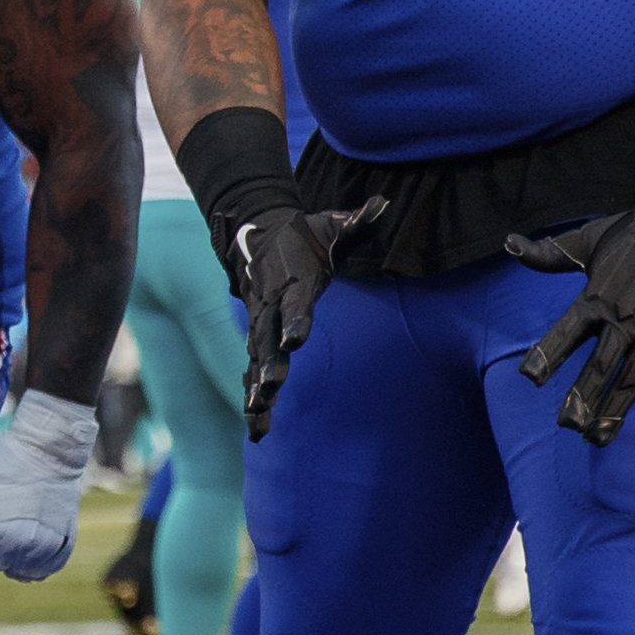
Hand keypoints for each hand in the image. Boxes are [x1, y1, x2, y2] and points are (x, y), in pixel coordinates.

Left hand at [0, 391, 96, 580]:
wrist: (50, 450)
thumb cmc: (4, 463)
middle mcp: (20, 552)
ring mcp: (45, 552)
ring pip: (16, 572)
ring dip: (9, 554)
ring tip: (12, 523)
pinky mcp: (64, 547)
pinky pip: (41, 570)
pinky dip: (33, 559)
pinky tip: (29, 536)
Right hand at [234, 207, 356, 440]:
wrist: (256, 233)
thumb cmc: (304, 234)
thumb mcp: (331, 224)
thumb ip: (357, 221)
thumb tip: (383, 205)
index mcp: (293, 283)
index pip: (294, 304)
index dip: (295, 321)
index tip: (295, 341)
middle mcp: (271, 306)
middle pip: (266, 339)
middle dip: (268, 365)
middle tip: (271, 389)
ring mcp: (260, 325)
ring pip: (255, 362)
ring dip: (255, 391)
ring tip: (258, 419)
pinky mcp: (256, 338)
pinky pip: (252, 372)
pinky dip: (252, 399)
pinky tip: (256, 429)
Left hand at [514, 192, 634, 445]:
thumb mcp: (590, 240)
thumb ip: (550, 254)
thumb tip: (509, 244)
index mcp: (596, 297)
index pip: (565, 333)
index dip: (546, 355)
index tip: (529, 377)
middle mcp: (624, 321)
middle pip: (599, 368)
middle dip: (582, 399)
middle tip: (567, 425)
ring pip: (632, 383)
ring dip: (615, 413)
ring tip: (596, 439)